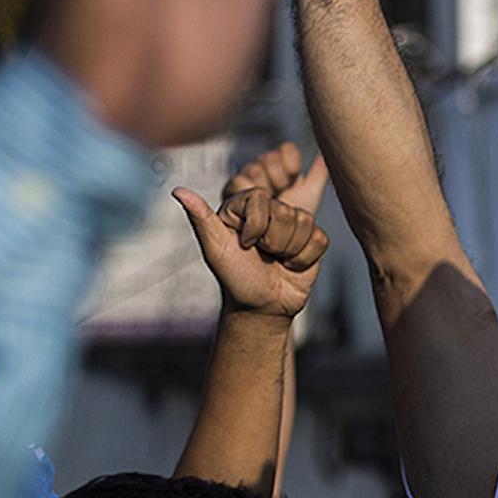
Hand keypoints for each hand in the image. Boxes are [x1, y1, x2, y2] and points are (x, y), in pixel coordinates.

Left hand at [175, 141, 331, 316]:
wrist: (261, 307)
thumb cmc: (236, 278)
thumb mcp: (216, 249)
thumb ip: (200, 218)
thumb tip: (177, 190)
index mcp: (245, 205)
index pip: (261, 198)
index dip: (256, 226)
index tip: (245, 245)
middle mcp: (270, 209)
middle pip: (286, 212)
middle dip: (274, 242)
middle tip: (263, 256)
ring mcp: (294, 223)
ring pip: (305, 223)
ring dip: (290, 251)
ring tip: (277, 261)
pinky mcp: (314, 238)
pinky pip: (320, 239)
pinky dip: (305, 258)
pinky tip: (292, 264)